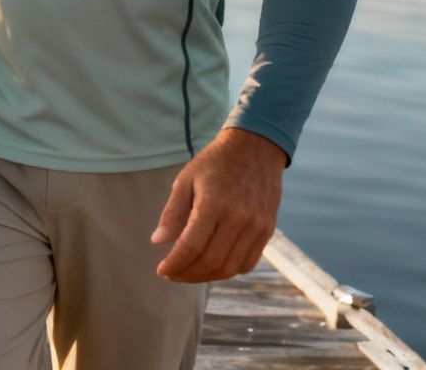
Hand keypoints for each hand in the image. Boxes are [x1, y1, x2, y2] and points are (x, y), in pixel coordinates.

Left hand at [152, 127, 287, 281]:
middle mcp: (238, 218)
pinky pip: (248, 262)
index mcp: (214, 204)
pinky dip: (229, 270)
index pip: (191, 246)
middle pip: (212, 262)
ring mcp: (257, 226)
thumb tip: (158, 242)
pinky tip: (213, 265)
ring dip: (207, 276)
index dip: (175, 264)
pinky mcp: (268, 230)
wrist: (255, 148)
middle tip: (173, 273)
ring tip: (189, 272)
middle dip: (188, 274)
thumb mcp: (185, 180)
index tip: (161, 270)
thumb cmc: (215, 163)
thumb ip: (172, 212)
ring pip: (231, 267)